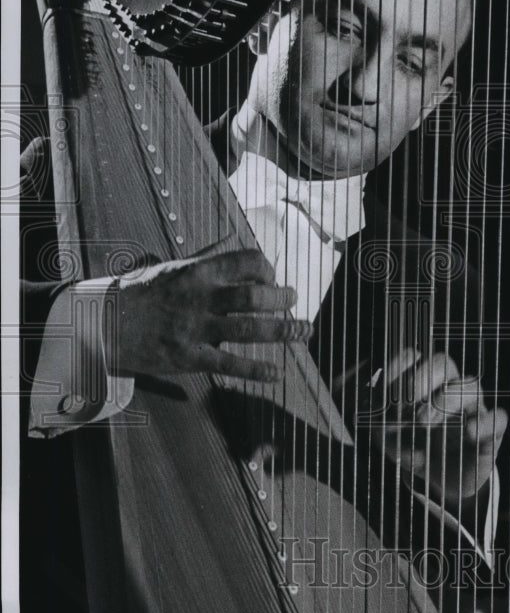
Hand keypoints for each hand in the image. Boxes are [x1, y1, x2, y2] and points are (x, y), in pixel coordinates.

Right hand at [104, 249, 310, 382]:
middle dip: (282, 299)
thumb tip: (229, 240)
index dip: (266, 269)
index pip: (244, 261)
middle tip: (294, 301)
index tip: (272, 277)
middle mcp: (199, 298)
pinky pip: (231, 364)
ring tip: (303, 331)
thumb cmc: (139, 294)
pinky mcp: (188, 357)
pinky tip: (276, 372)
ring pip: (250, 329)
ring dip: (283, 331)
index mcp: (196, 271)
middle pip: (254, 296)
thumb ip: (203, 257)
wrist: (103, 325)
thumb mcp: (169, 266)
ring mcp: (195, 329)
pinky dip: (258, 370)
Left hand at [361, 348, 506, 505]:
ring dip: (446, 399)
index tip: (382, 393)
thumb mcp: (389, 439)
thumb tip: (378, 413)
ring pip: (470, 384)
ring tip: (423, 422)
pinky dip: (486, 422)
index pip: (411, 357)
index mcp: (421, 380)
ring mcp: (472, 406)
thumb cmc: (412, 448)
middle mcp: (449, 386)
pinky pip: (498, 418)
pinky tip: (470, 432)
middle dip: (420, 379)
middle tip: (405, 406)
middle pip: (441, 361)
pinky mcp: (491, 432)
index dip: (395, 369)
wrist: (439, 481)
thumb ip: (381, 424)